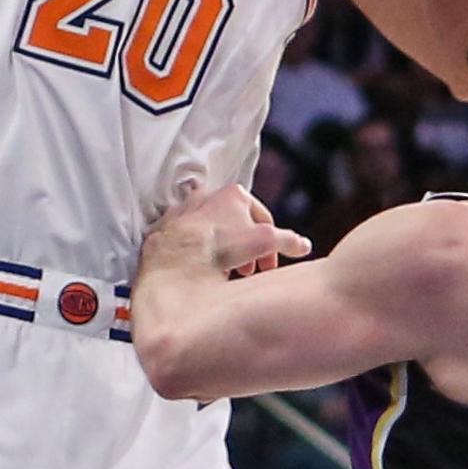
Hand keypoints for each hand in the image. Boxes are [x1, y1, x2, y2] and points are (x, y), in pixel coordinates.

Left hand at [143, 183, 310, 286]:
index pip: (263, 219)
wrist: (174, 262)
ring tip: (226, 274)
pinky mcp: (165, 230)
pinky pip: (188, 242)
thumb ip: (287, 241)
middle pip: (236, 227)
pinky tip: (201, 271)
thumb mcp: (263, 242)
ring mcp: (183, 212)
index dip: (271, 246)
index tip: (268, 267)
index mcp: (233, 194)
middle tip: (248, 272)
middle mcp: (206, 196)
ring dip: (223, 254)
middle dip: (246, 250)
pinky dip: (197, 255)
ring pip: (212, 234)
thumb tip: (303, 246)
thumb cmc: (219, 248)